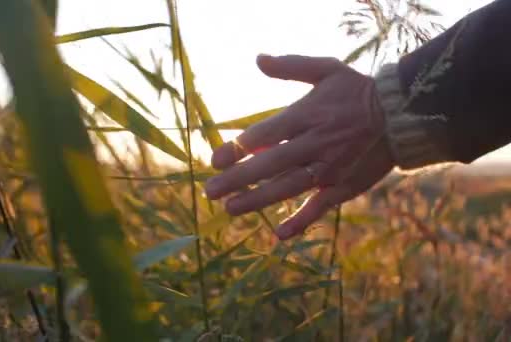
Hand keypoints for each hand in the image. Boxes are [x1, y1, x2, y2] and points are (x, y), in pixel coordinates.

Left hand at [204, 54, 393, 239]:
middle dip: (236, 180)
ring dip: (257, 200)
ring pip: (287, 188)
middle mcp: (315, 144)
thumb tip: (258, 59)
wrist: (402, 115)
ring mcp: (330, 169)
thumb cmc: (357, 91)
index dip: (236, 149)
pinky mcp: (344, 186)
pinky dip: (301, 221)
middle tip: (210, 191)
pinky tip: (279, 234)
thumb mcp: (327, 69)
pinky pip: (320, 207)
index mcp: (307, 115)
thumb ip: (291, 66)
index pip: (264, 134)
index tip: (214, 160)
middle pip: (269, 165)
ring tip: (230, 209)